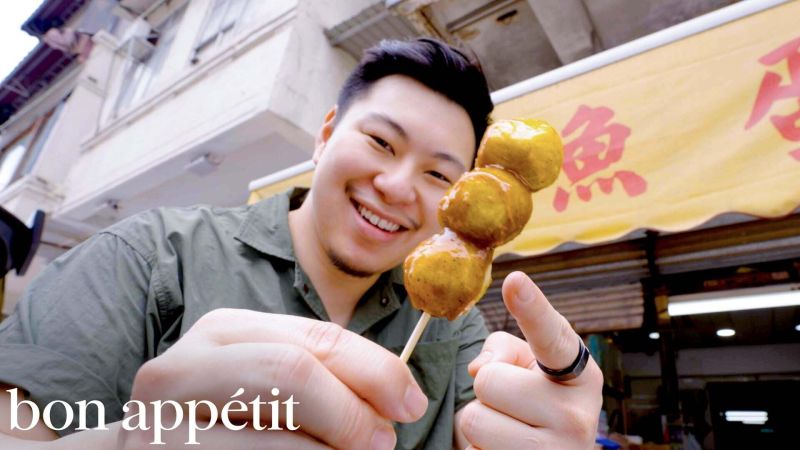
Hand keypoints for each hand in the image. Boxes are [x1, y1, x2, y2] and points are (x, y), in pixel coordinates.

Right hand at [119, 309, 427, 448]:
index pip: (315, 338)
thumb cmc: (222, 420)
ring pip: (276, 436)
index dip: (375, 369)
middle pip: (293, 372)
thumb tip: (397, 394)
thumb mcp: (268, 380)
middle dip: (352, 413)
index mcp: (221, 332)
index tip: (410, 401)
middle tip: (384, 442)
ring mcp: (159, 423)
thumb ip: (320, 372)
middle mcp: (181, 368)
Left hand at [458, 272, 603, 449]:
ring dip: (480, 426)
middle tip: (512, 409)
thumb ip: (504, 350)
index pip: (551, 337)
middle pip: (488, 380)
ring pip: (474, 420)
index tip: (514, 280)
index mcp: (580, 376)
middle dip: (487, 392)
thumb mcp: (529, 369)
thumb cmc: (536, 407)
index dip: (531, 307)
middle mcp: (577, 416)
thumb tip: (479, 368)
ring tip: (508, 434)